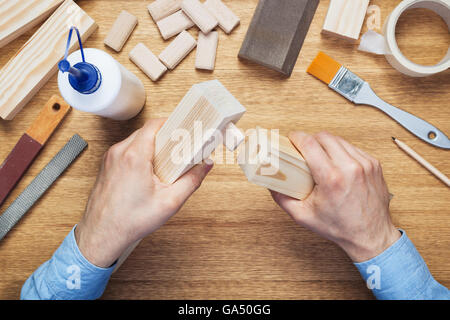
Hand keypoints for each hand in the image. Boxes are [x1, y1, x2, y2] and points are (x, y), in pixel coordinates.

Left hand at [75, 119, 213, 267]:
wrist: (101, 235)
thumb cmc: (129, 221)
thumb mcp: (170, 202)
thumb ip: (192, 180)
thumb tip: (205, 166)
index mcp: (134, 156)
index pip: (155, 125)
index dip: (172, 124)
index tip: (184, 128)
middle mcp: (119, 153)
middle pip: (147, 132)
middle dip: (166, 137)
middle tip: (181, 148)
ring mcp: (110, 158)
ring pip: (136, 141)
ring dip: (153, 146)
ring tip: (168, 161)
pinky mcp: (107, 166)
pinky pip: (127, 151)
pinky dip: (141, 154)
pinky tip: (151, 170)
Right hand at [271, 131, 399, 262]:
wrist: (371, 235)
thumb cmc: (339, 227)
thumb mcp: (303, 216)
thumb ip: (282, 198)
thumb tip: (271, 183)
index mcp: (332, 178)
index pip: (310, 143)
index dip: (297, 137)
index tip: (291, 139)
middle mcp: (350, 167)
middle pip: (324, 137)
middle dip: (310, 139)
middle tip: (303, 149)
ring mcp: (365, 164)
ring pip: (339, 140)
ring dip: (326, 144)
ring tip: (319, 156)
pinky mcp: (374, 164)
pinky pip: (352, 148)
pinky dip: (341, 151)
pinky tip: (336, 162)